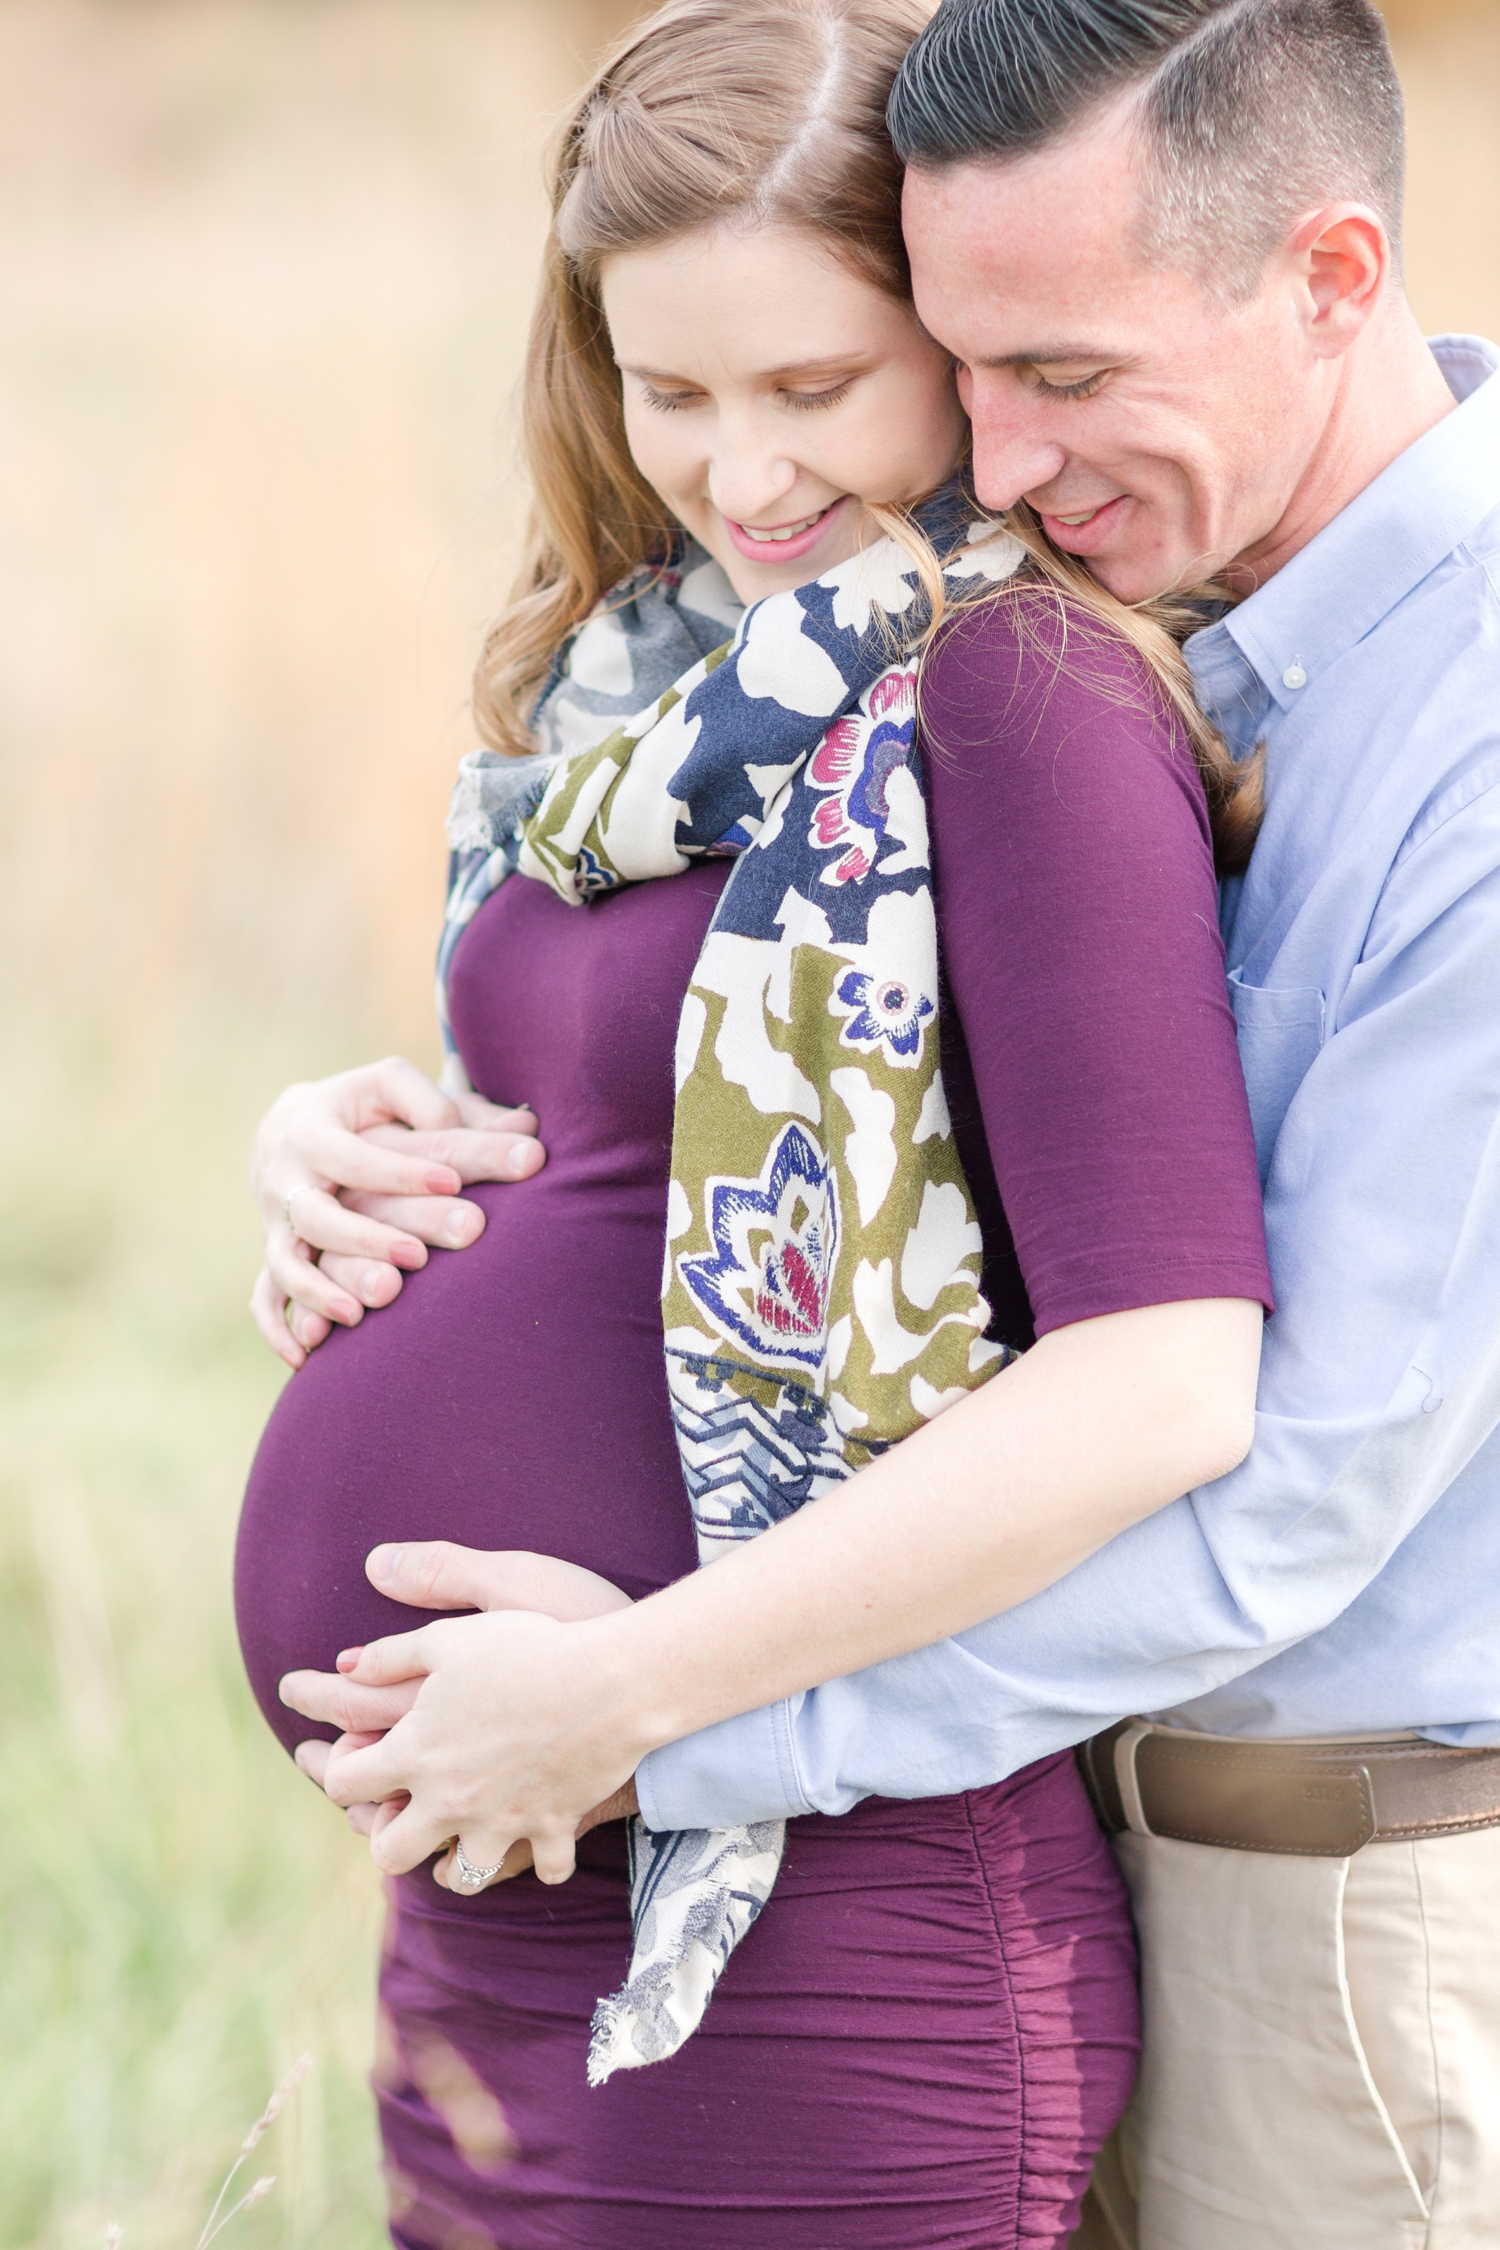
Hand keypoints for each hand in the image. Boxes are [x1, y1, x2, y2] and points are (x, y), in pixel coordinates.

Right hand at [249, 1057, 545, 1368]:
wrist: (293, 1128)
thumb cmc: (364, 1107)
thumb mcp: (392, 1087)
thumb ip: (446, 1105)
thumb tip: (524, 1128)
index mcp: (315, 1130)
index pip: (358, 1156)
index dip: (404, 1171)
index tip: (454, 1183)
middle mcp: (286, 1179)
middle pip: (319, 1216)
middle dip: (368, 1238)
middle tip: (420, 1257)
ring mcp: (276, 1223)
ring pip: (288, 1262)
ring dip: (323, 1290)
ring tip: (368, 1310)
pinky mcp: (277, 1256)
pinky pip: (265, 1298)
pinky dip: (280, 1328)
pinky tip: (309, 1356)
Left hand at [281, 1541, 642, 1886]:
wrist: (610, 1682)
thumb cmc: (528, 1648)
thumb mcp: (449, 1637)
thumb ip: (391, 1654)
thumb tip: (346, 1665)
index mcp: (416, 1752)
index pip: (346, 1783)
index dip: (335, 1772)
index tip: (345, 1759)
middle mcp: (450, 1800)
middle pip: (390, 1853)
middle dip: (385, 1838)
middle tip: (398, 1815)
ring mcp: (502, 1822)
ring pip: (463, 1877)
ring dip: (459, 1862)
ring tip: (463, 1840)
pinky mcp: (553, 1828)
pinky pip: (544, 1867)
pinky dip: (541, 1859)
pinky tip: (537, 1842)